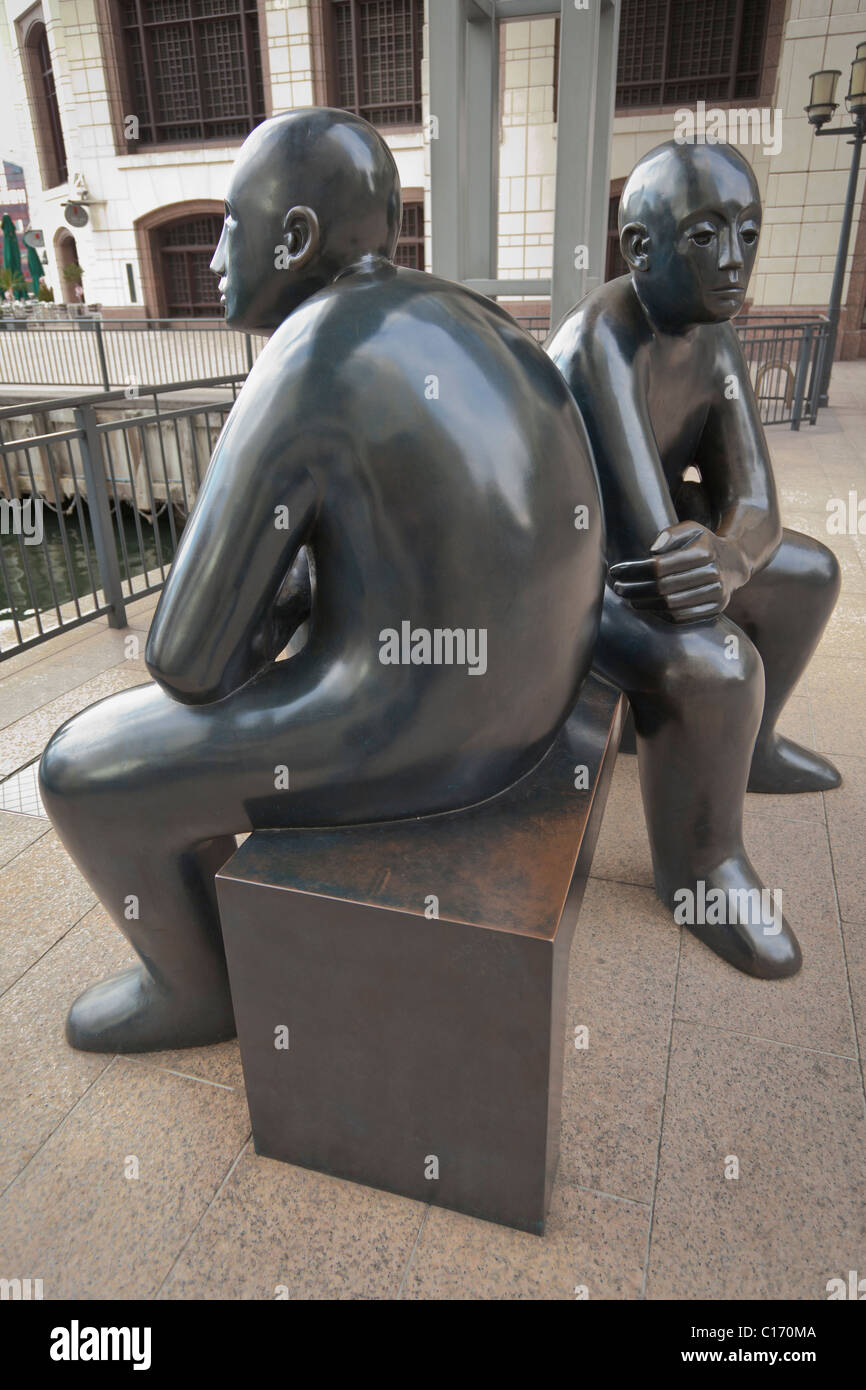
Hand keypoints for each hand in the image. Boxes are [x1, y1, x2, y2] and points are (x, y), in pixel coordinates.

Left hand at [608, 521, 748, 623]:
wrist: (734, 563)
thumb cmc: (703, 544)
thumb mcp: (691, 529)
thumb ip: (670, 534)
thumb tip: (652, 550)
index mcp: (704, 551)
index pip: (660, 565)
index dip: (634, 570)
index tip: (616, 571)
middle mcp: (713, 574)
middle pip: (663, 587)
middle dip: (635, 588)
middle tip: (617, 588)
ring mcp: (716, 594)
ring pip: (671, 604)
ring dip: (645, 603)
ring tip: (629, 597)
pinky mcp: (715, 609)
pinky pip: (682, 616)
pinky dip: (661, 613)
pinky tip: (647, 606)